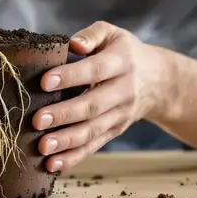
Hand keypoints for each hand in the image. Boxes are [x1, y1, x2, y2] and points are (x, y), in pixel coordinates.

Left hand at [31, 22, 168, 172]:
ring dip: (67, 141)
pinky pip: (94, 146)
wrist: (158, 81)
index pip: (95, 70)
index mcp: (121, 62)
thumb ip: (92, 35)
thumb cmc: (124, 53)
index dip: (71, 76)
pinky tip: (53, 164)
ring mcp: (120, 115)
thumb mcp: (112, 33)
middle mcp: (123, 91)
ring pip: (93, 130)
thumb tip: (73, 44)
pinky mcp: (115, 131)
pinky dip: (74, 157)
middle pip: (93, 105)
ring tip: (42, 146)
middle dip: (64, 115)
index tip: (45, 81)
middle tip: (38, 120)